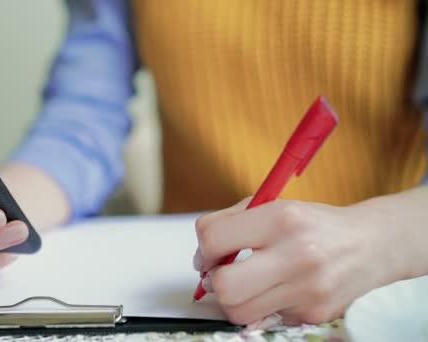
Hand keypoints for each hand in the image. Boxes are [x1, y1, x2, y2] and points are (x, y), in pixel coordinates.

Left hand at [194, 198, 400, 324]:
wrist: (371, 244)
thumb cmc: (312, 224)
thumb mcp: (273, 206)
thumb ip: (229, 222)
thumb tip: (201, 256)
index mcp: (281, 218)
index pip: (214, 239)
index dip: (203, 249)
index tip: (209, 253)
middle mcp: (297, 253)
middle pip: (225, 286)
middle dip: (213, 282)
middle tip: (219, 274)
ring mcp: (307, 288)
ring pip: (240, 312)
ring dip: (233, 300)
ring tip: (244, 284)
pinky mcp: (314, 313)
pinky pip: (266, 318)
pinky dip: (263, 305)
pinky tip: (276, 289)